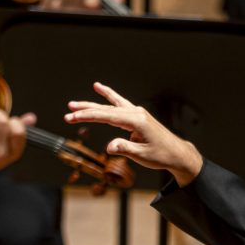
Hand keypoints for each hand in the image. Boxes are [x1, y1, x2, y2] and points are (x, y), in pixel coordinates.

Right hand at [65, 82, 203, 186]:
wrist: (177, 154)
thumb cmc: (162, 155)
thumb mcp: (142, 156)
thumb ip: (125, 149)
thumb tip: (110, 146)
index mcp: (137, 121)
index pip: (107, 116)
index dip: (87, 116)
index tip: (72, 117)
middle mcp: (137, 113)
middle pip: (106, 109)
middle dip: (85, 110)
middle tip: (68, 112)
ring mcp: (137, 112)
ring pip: (110, 105)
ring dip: (92, 103)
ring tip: (74, 103)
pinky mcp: (137, 116)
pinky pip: (119, 103)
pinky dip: (108, 95)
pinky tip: (98, 88)